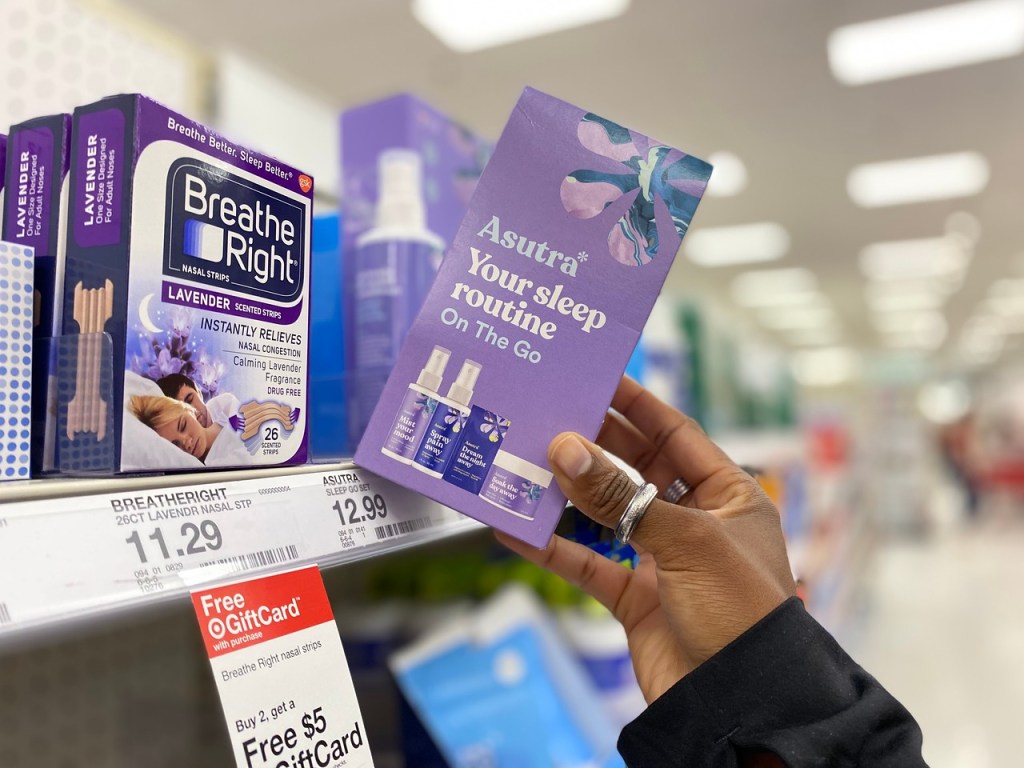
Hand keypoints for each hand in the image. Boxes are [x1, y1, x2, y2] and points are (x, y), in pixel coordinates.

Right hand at [496, 377, 795, 703]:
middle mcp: (696, 522)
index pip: (677, 435)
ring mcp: (664, 560)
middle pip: (637, 468)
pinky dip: (554, 549)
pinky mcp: (636, 599)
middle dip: (596, 444)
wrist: (740, 705)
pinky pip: (588, 564)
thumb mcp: (687, 543)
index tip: (599, 377)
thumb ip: (622, 499)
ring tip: (528, 463)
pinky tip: (518, 530)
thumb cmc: (740, 614)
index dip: (638, 405)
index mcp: (729, 496)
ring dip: (569, 494)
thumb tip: (566, 452)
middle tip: (551, 414)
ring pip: (607, 514)